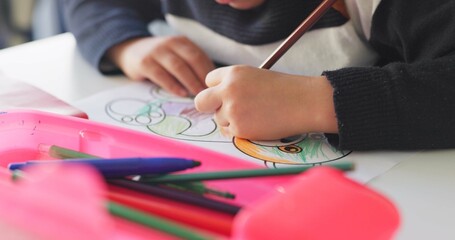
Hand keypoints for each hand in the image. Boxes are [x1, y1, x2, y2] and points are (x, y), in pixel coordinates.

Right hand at [108, 36, 214, 96]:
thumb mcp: (176, 55)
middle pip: (192, 60)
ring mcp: (156, 52)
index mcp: (182, 42)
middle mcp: (170, 43)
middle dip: (202, 78)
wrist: (130, 50)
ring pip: (178, 67)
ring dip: (190, 82)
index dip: (209, 72)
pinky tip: (181, 94)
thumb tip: (211, 85)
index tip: (216, 87)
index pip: (200, 56)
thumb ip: (191, 65)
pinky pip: (161, 75)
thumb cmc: (160, 58)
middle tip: (209, 93)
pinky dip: (173, 85)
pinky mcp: (144, 63)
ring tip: (198, 95)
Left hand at [194, 65, 337, 139]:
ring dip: (230, 119)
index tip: (226, 94)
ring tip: (254, 115)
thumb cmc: (283, 90)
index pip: (209, 81)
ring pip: (218, 118)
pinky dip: (239, 130)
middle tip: (222, 109)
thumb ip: (233, 85)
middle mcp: (228, 90)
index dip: (217, 89)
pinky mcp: (239, 128)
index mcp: (233, 73)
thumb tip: (215, 100)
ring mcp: (232, 110)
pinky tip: (257, 123)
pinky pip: (229, 132)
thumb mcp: (255, 76)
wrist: (304, 103)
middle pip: (201, 101)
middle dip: (208, 106)